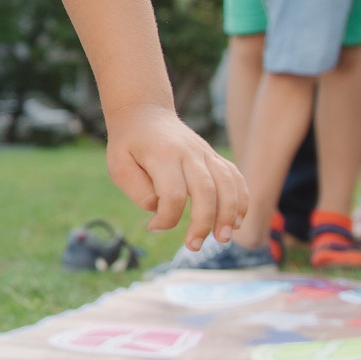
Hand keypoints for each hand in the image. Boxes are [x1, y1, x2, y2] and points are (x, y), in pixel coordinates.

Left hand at [103, 102, 245, 248]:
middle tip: (194, 246)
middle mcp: (189, 152)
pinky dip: (241, 199)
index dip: (166, 219)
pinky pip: (235, 177)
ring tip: (223, 238)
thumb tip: (161, 209)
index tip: (153, 227)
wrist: (145, 113)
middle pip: (206, 191)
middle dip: (203, 223)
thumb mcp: (118, 165)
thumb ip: (138, 191)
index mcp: (163, 155)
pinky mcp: (214, 156)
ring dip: (229, 214)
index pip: (173, 194)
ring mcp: (205, 153)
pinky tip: (237, 221)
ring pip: (227, 184)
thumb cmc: (129, 144)